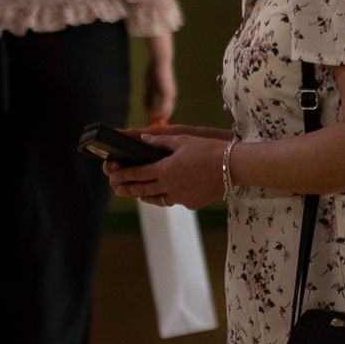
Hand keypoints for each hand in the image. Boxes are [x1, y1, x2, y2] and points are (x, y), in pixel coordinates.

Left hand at [104, 127, 226, 208]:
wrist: (232, 166)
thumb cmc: (208, 149)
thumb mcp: (183, 140)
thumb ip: (160, 142)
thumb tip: (144, 139)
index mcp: (165, 170)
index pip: (138, 173)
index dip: (123, 175)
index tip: (112, 176)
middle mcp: (169, 186)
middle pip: (143, 190)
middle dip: (128, 189)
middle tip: (117, 189)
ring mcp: (180, 197)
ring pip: (158, 199)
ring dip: (146, 196)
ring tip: (138, 195)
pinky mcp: (192, 204)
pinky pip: (176, 201)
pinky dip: (170, 197)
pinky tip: (168, 194)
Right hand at [145, 58, 177, 122]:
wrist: (160, 61)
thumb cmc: (154, 71)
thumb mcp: (149, 87)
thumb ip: (148, 99)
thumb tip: (147, 110)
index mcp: (168, 94)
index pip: (166, 109)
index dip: (159, 116)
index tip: (151, 122)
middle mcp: (171, 96)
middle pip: (167, 113)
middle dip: (159, 120)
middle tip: (150, 126)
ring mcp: (170, 95)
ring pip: (166, 112)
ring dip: (157, 119)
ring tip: (149, 124)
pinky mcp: (167, 94)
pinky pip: (163, 108)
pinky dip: (156, 113)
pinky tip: (150, 116)